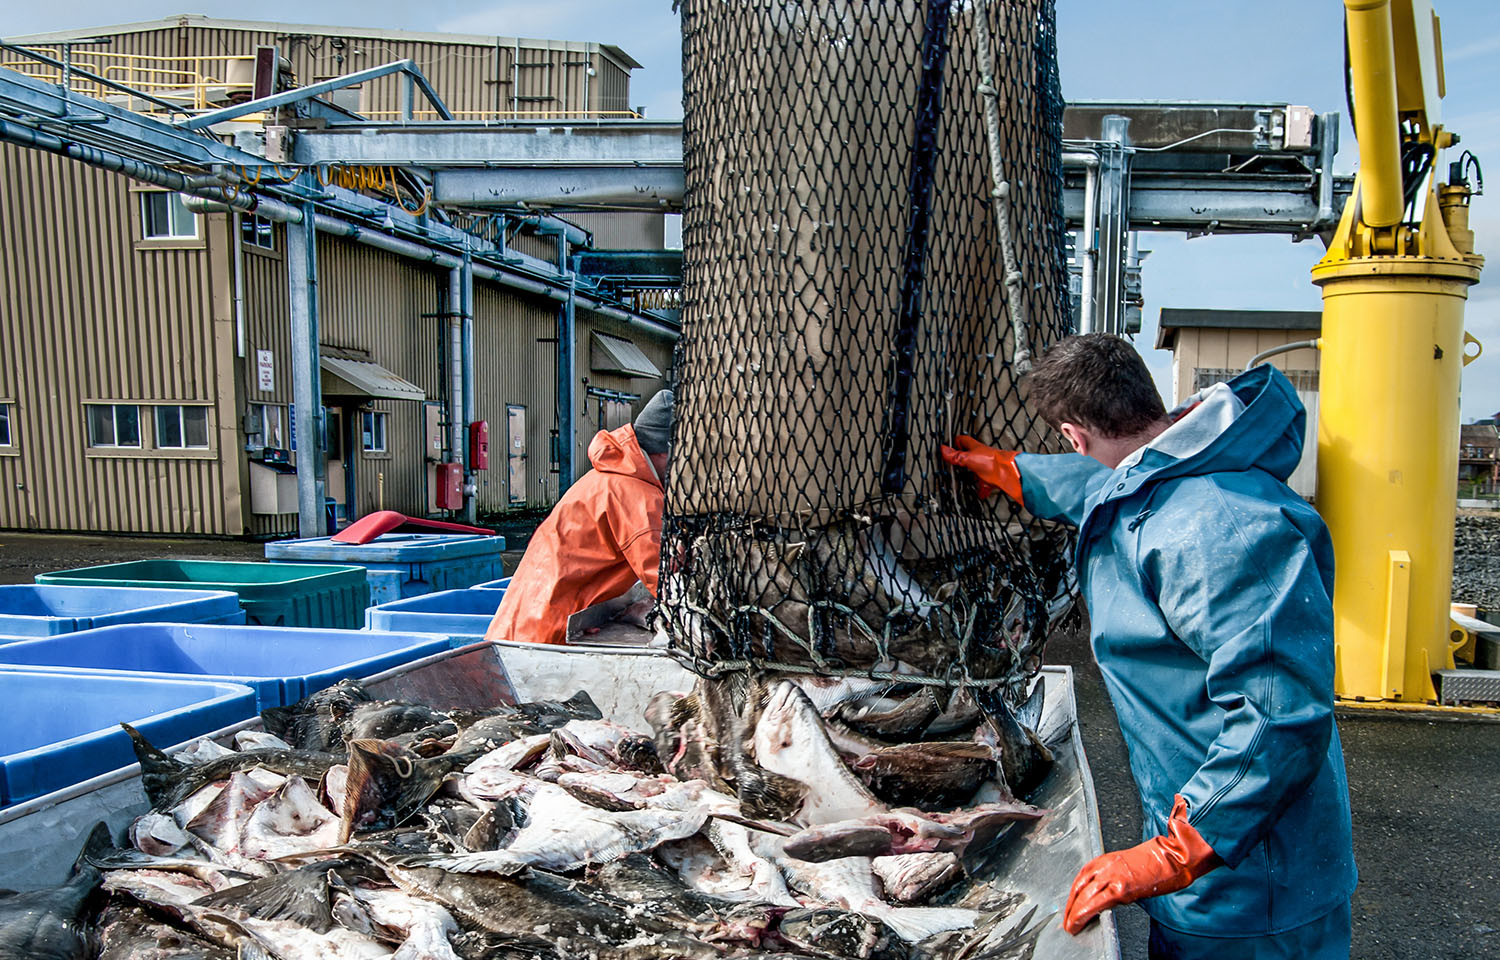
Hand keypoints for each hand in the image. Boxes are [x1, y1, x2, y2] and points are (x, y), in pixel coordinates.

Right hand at [940, 436, 1023, 502]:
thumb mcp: (969, 458)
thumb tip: (943, 450)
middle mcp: (981, 457)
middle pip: (969, 456)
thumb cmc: (992, 461)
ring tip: (963, 480)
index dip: (955, 443)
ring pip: (976, 471)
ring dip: (970, 475)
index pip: (963, 441)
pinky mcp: (991, 479)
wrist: (1009, 473)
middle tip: (953, 465)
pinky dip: (980, 490)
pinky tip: (977, 494)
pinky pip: (984, 485)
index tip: (948, 447)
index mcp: (975, 448)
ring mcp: (986, 468)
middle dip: (962, 461)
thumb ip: (956, 456)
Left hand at [1063, 795, 1219, 934]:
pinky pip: (1096, 902)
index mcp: (1105, 860)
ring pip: (1084, 896)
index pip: (1080, 878)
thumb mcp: (1127, 866)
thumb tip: (1103, 895)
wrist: (1173, 858)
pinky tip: (1079, 921)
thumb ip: (1112, 877)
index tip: (1069, 906)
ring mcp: (1112, 876)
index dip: (1072, 894)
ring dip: (1074, 912)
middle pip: (1079, 888)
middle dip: (1070, 906)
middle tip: (1066, 920)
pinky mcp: (1121, 888)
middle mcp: (1105, 866)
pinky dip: (1084, 912)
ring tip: (1071, 925)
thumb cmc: (1156, 862)